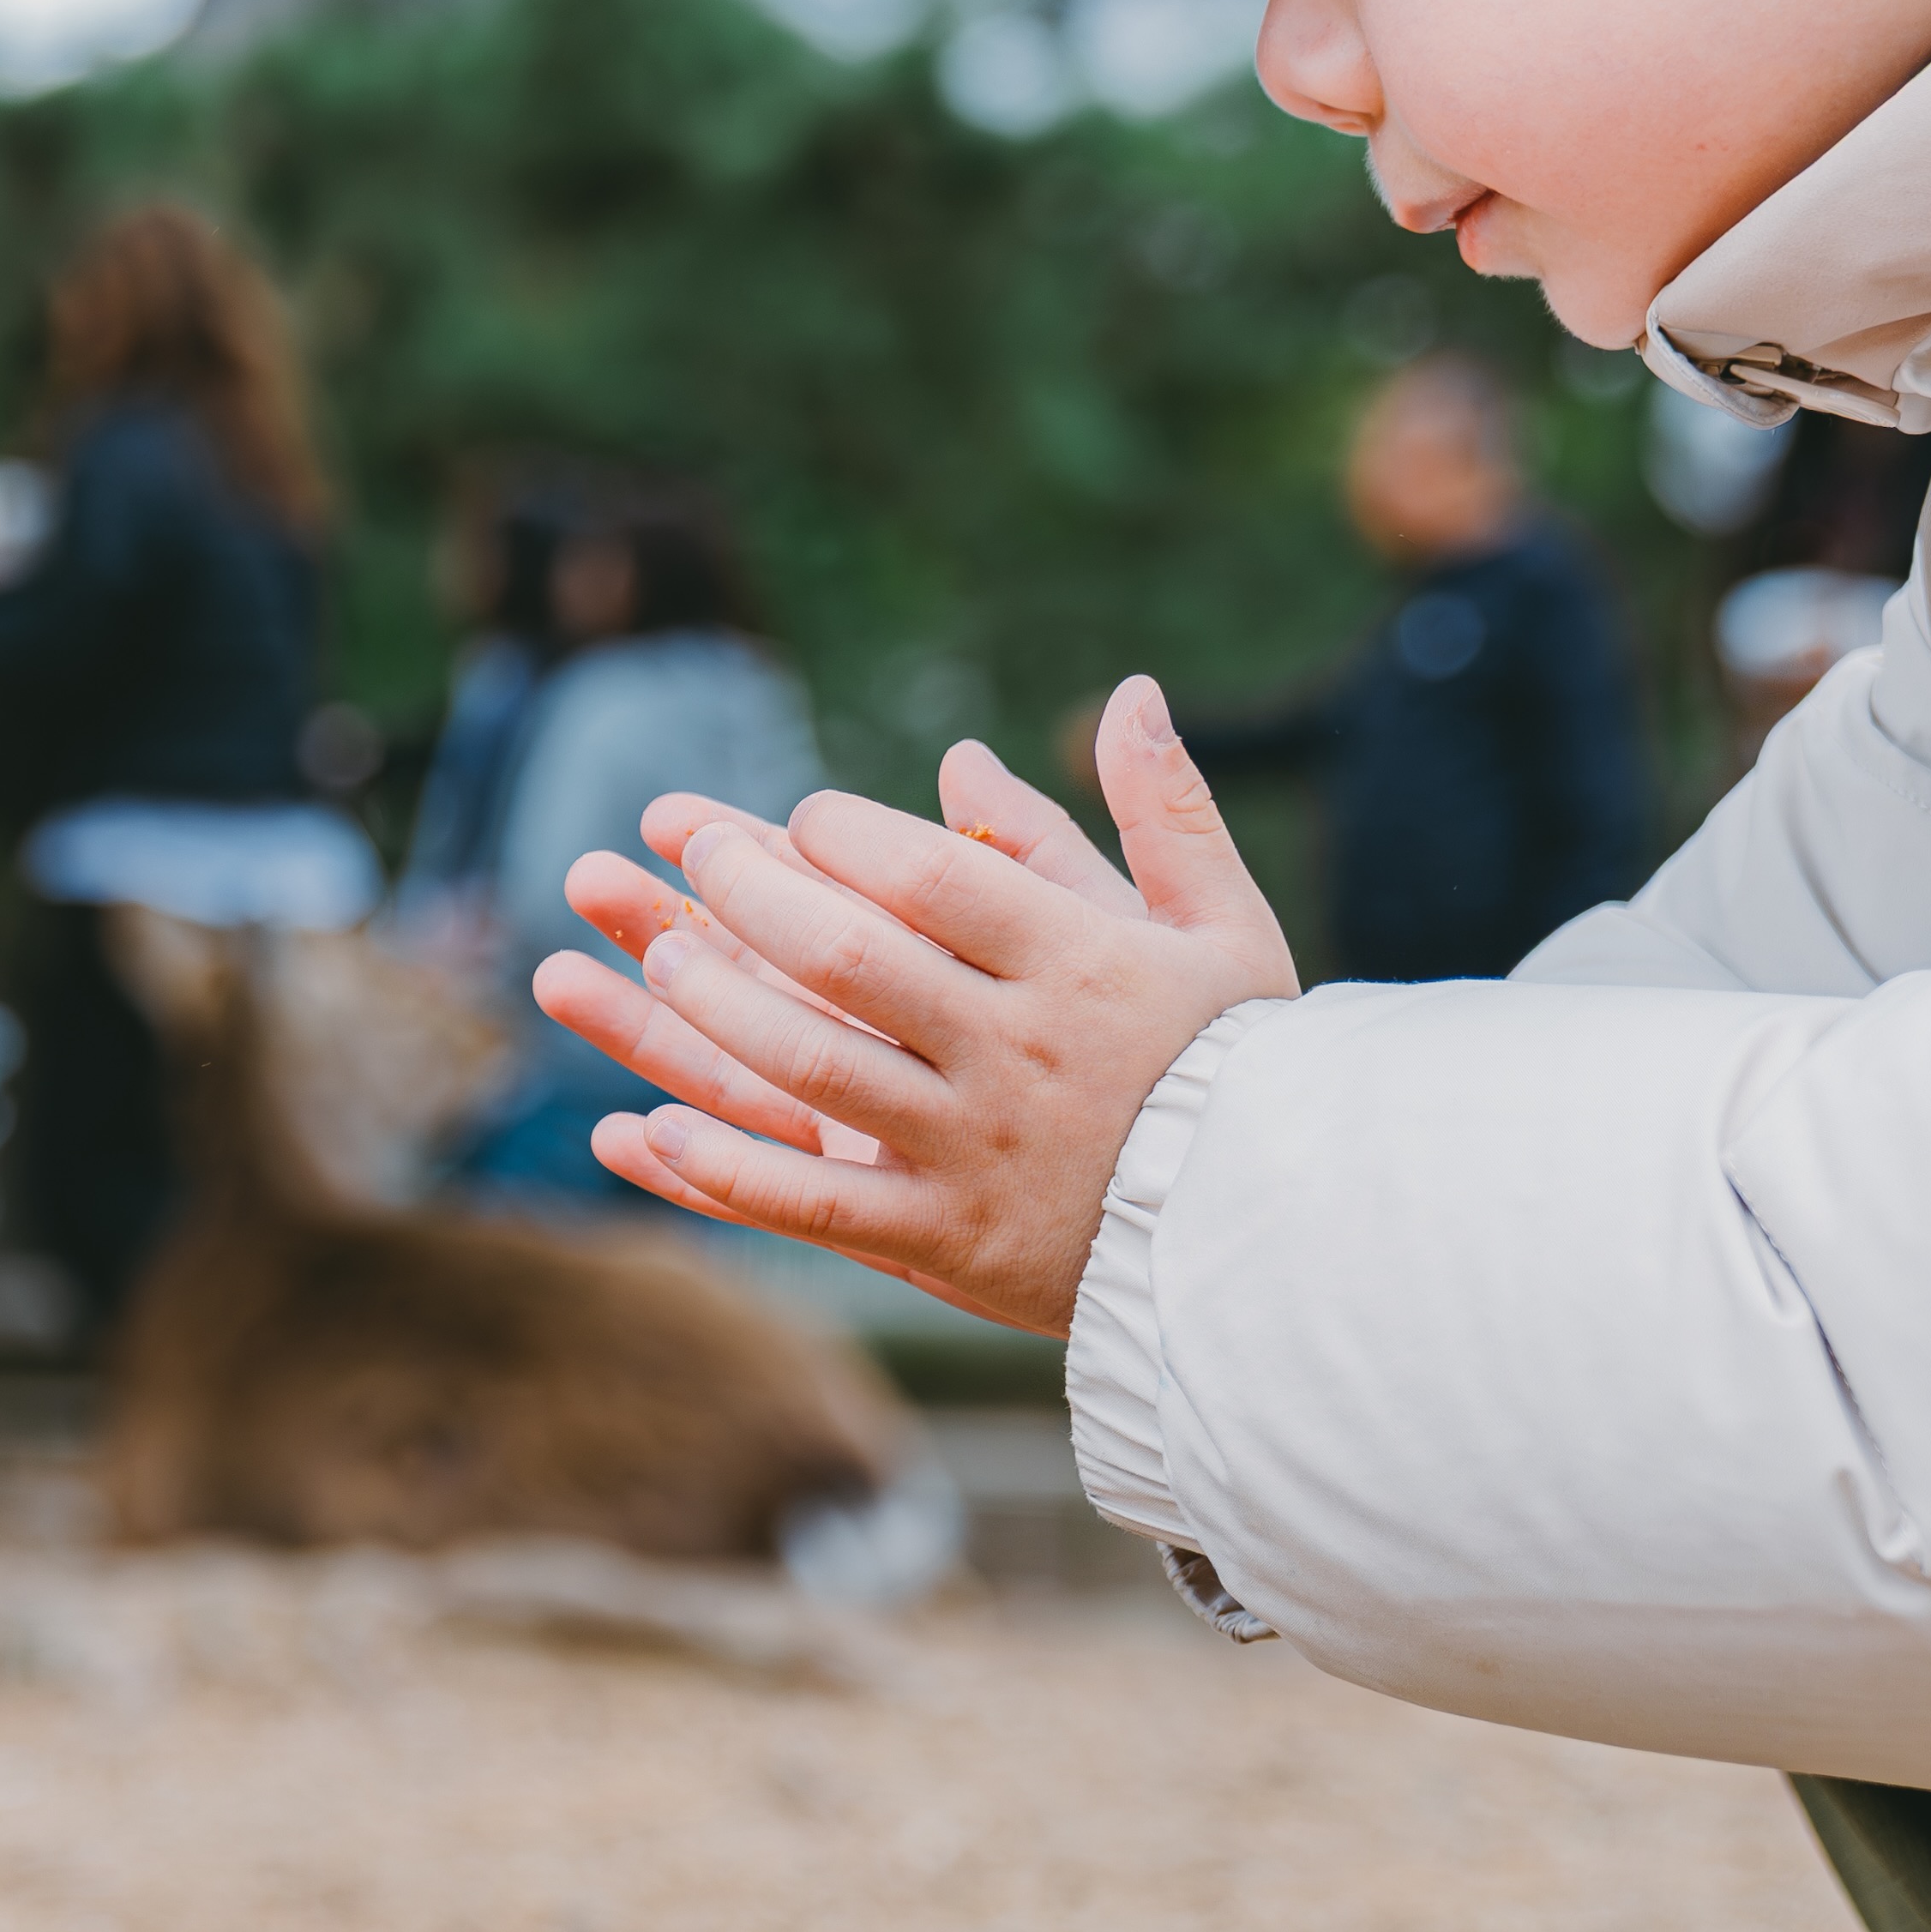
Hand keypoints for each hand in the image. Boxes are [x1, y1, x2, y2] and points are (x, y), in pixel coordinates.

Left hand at [523, 675, 1298, 1336]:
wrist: (1283, 1239)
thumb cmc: (1243, 1068)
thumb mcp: (1224, 930)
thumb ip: (1166, 811)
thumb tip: (1132, 692)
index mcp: (1078, 968)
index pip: (933, 879)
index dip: (845, 836)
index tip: (798, 817)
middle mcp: (1015, 1053)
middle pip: (850, 960)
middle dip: (753, 897)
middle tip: (695, 857)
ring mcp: (972, 1150)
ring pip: (813, 1071)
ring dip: (718, 1010)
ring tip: (660, 959)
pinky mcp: (945, 1238)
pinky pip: (814, 1205)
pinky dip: (725, 1169)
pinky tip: (647, 1131)